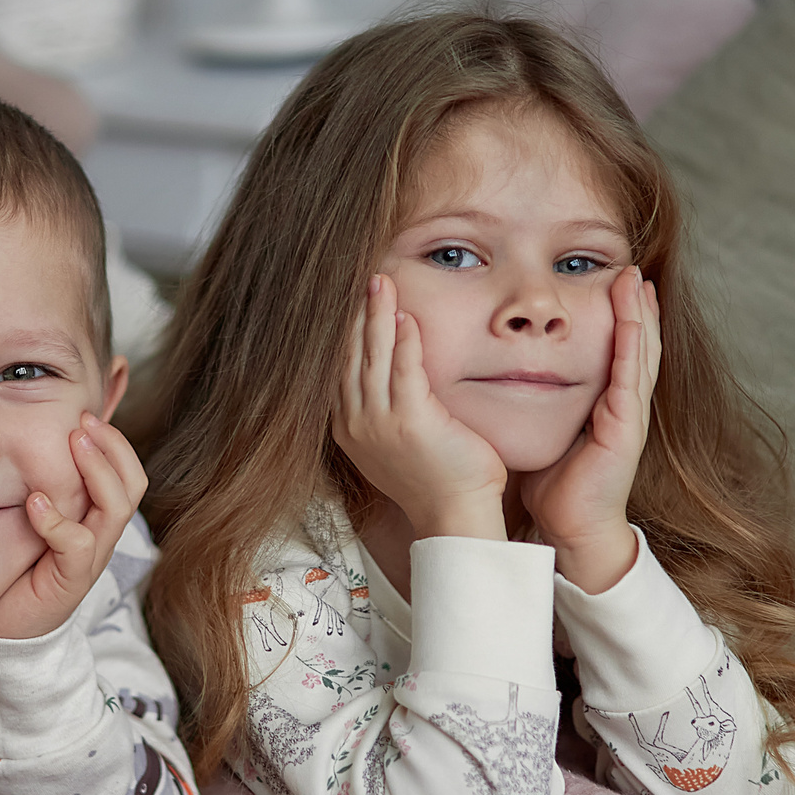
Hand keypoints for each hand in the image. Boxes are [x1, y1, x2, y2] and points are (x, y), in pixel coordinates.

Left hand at [0, 412, 147, 639]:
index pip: (127, 473)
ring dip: (97, 471)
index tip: (85, 414)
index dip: (114, 442)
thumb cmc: (10, 569)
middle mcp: (100, 537)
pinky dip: (58, 520)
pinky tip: (35, 501)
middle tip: (84, 420)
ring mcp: (89, 560)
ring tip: (73, 444)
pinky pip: (77, 544)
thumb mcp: (26, 519)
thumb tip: (17, 439)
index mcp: (94, 520)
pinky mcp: (70, 582)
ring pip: (116, 508)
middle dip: (113, 447)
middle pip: (133, 485)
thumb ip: (35, 486)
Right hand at [332, 273, 507, 540]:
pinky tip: (406, 316)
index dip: (344, 332)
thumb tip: (389, 376)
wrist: (455, 514)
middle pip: (350, 357)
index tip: (349, 301)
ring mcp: (380, 424)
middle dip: (356, 315)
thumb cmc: (435, 479)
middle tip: (363, 280)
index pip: (339, 368)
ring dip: (376, 316)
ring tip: (380, 284)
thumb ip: (384, 410)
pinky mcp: (411, 422)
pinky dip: (404, 340)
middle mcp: (356, 424)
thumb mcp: (394, 444)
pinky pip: (405, 371)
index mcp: (349, 429)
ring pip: (373, 358)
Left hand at [523, 268, 659, 592]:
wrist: (570, 527)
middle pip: (636, 344)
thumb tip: (507, 378)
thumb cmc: (556, 485)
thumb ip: (539, 405)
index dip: (618, 317)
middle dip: (636, 306)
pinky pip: (631, 376)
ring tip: (636, 280)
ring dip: (640, 314)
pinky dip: (632, 343)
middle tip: (632, 270)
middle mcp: (624, 405)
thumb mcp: (547, 431)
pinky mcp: (626, 426)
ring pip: (640, 352)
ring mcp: (630, 415)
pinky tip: (631, 318)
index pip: (617, 351)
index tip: (614, 283)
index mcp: (607, 406)